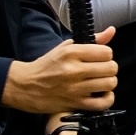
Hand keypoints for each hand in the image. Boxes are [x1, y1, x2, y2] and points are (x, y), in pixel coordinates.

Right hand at [2, 28, 117, 114]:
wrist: (23, 85)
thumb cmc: (46, 65)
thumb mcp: (65, 47)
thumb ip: (92, 40)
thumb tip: (111, 30)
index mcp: (71, 53)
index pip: (106, 52)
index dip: (106, 55)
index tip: (99, 59)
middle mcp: (73, 70)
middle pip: (111, 68)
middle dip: (109, 69)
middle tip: (100, 71)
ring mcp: (74, 88)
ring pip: (110, 84)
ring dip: (108, 83)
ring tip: (100, 82)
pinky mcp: (74, 103)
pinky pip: (103, 103)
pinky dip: (107, 99)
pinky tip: (101, 94)